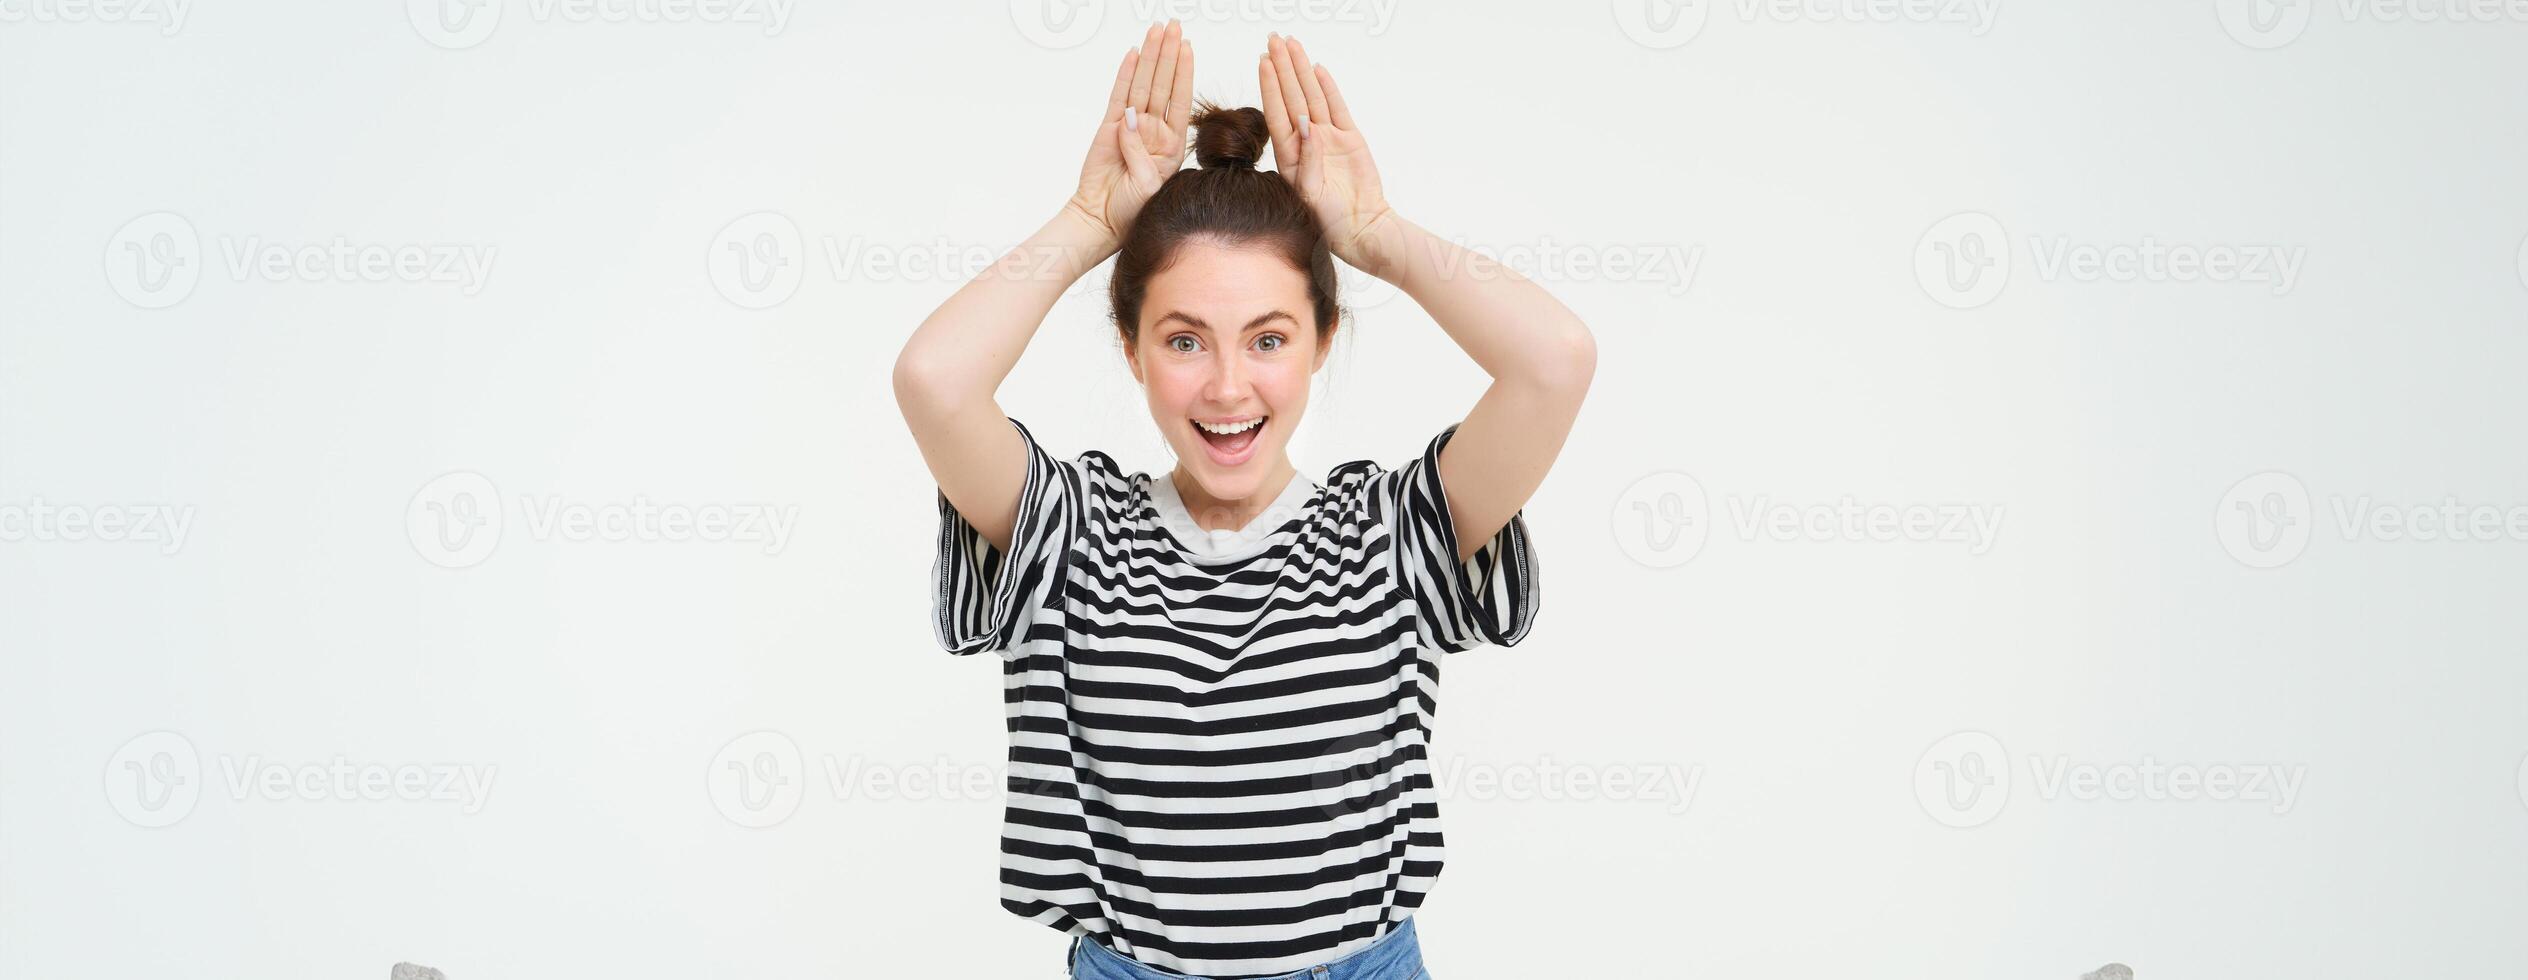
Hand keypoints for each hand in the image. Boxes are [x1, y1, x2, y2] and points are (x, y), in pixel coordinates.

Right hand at [1066, 20, 1192, 249]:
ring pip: (1142, 84)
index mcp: (1171, 143)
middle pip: (1162, 83)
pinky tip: (1133, 54)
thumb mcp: (1149, 184)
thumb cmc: (1132, 209)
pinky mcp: (1108, 128)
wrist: (1102, 220)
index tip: (1188, 47)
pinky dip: (1125, 74)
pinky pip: (1118, 95)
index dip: (1183, 72)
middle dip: (1168, 53)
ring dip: (1150, 56)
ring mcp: (1130, 126)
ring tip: (1156, 31)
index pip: (1179, 99)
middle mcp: (1153, 130)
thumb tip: (1129, 121)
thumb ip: (1142, 153)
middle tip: (1172, 26)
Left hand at [1260, 33, 1395, 274]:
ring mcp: (1328, 139)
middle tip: (1274, 38)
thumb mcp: (1310, 194)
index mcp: (1289, 156)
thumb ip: (1308, 160)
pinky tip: (1317, 68)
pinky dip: (1328, 87)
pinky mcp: (1350, 139)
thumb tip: (1307, 124)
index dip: (1270, 85)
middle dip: (1283, 67)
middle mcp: (1306, 142)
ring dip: (1302, 70)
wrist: (1362, 231)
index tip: (1264, 61)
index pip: (1277, 112)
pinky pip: (1337, 107)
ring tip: (1293, 44)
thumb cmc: (1330, 222)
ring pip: (1313, 96)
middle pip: (1292, 96)